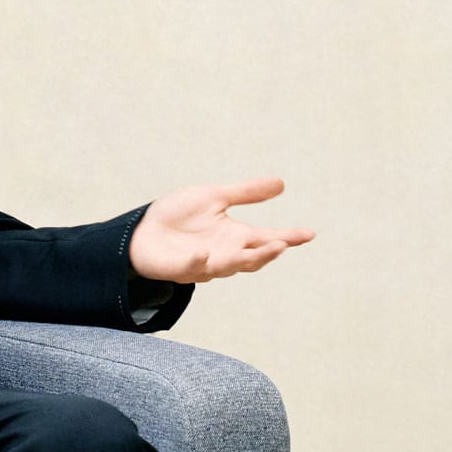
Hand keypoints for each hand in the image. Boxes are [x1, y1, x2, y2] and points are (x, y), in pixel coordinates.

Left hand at [128, 177, 313, 283]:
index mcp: (236, 237)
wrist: (143, 229)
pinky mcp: (179, 268)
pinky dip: (198, 262)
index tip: (309, 234)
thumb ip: (246, 193)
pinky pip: (190, 268)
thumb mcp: (214, 197)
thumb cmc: (178, 215)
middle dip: (267, 252)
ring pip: (227, 266)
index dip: (289, 237)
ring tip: (260, 249)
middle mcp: (225, 254)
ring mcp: (203, 264)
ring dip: (242, 259)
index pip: (268, 238)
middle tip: (283, 243)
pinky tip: (203, 253)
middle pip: (252, 258)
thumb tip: (281, 183)